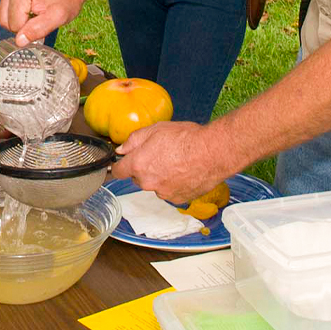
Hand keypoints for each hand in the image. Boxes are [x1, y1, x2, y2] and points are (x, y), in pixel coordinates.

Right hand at [0, 0, 85, 45]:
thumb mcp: (58, 17)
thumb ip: (38, 30)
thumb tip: (19, 41)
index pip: (14, 26)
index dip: (29, 31)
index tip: (43, 23)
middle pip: (5, 21)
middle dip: (22, 27)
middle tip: (39, 20)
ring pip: (4, 17)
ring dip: (20, 22)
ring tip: (35, 15)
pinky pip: (7, 10)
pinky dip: (18, 15)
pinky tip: (31, 11)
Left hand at [113, 122, 230, 202]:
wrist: (212, 152)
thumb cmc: (186, 139)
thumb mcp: (155, 130)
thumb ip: (133, 140)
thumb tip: (122, 149)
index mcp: (138, 165)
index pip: (118, 171)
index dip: (120, 165)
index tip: (123, 163)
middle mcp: (148, 182)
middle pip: (138, 178)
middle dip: (145, 169)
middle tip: (160, 155)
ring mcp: (163, 193)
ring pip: (155, 186)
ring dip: (161, 177)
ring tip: (177, 163)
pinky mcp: (178, 199)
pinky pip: (171, 192)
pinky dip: (175, 184)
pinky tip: (185, 172)